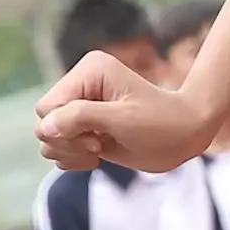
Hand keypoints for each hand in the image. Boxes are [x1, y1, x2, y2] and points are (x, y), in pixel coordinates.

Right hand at [36, 54, 215, 174]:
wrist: (185, 135)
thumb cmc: (161, 123)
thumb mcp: (122, 119)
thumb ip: (80, 118)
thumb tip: (45, 126)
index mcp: (88, 72)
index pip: (48, 107)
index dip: (65, 129)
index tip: (96, 139)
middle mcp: (80, 86)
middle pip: (44, 122)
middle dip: (67, 142)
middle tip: (99, 145)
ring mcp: (81, 107)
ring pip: (48, 137)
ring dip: (70, 152)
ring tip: (99, 151)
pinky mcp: (84, 127)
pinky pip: (58, 147)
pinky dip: (73, 158)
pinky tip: (98, 157)